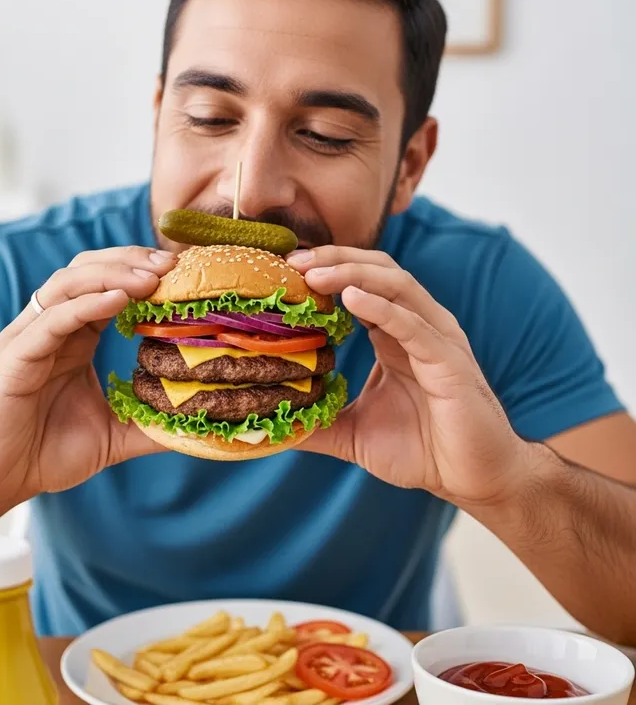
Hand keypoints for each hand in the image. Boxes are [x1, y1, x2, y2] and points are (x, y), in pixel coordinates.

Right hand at [0, 246, 175, 509]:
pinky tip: (118, 300)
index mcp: (74, 337)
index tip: (182, 271)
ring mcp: (29, 337)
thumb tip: (199, 425)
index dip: (142, 272)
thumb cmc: (44, 453)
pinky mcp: (14, 356)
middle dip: (130, 260)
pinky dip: (84, 304)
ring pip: (68, 284)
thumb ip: (151, 424)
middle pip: (88, 270)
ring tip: (151, 277)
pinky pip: (51, 320)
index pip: (108, 286)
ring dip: (112, 275)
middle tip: (171, 264)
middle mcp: (50, 328)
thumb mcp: (113, 435)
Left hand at [286, 247, 526, 508]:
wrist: (473, 479)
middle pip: (377, 270)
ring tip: (314, 274)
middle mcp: (418, 326)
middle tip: (294, 262)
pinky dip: (382, 307)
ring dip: (353, 273)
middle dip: (335, 259)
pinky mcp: (450, 362)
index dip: (325, 270)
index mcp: (395, 334)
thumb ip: (316, 423)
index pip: (360, 283)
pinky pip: (414, 325)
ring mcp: (437, 339)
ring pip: (396, 285)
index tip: (284, 270)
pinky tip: (350, 298)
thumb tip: (267, 431)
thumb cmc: (421, 450)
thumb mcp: (353, 432)